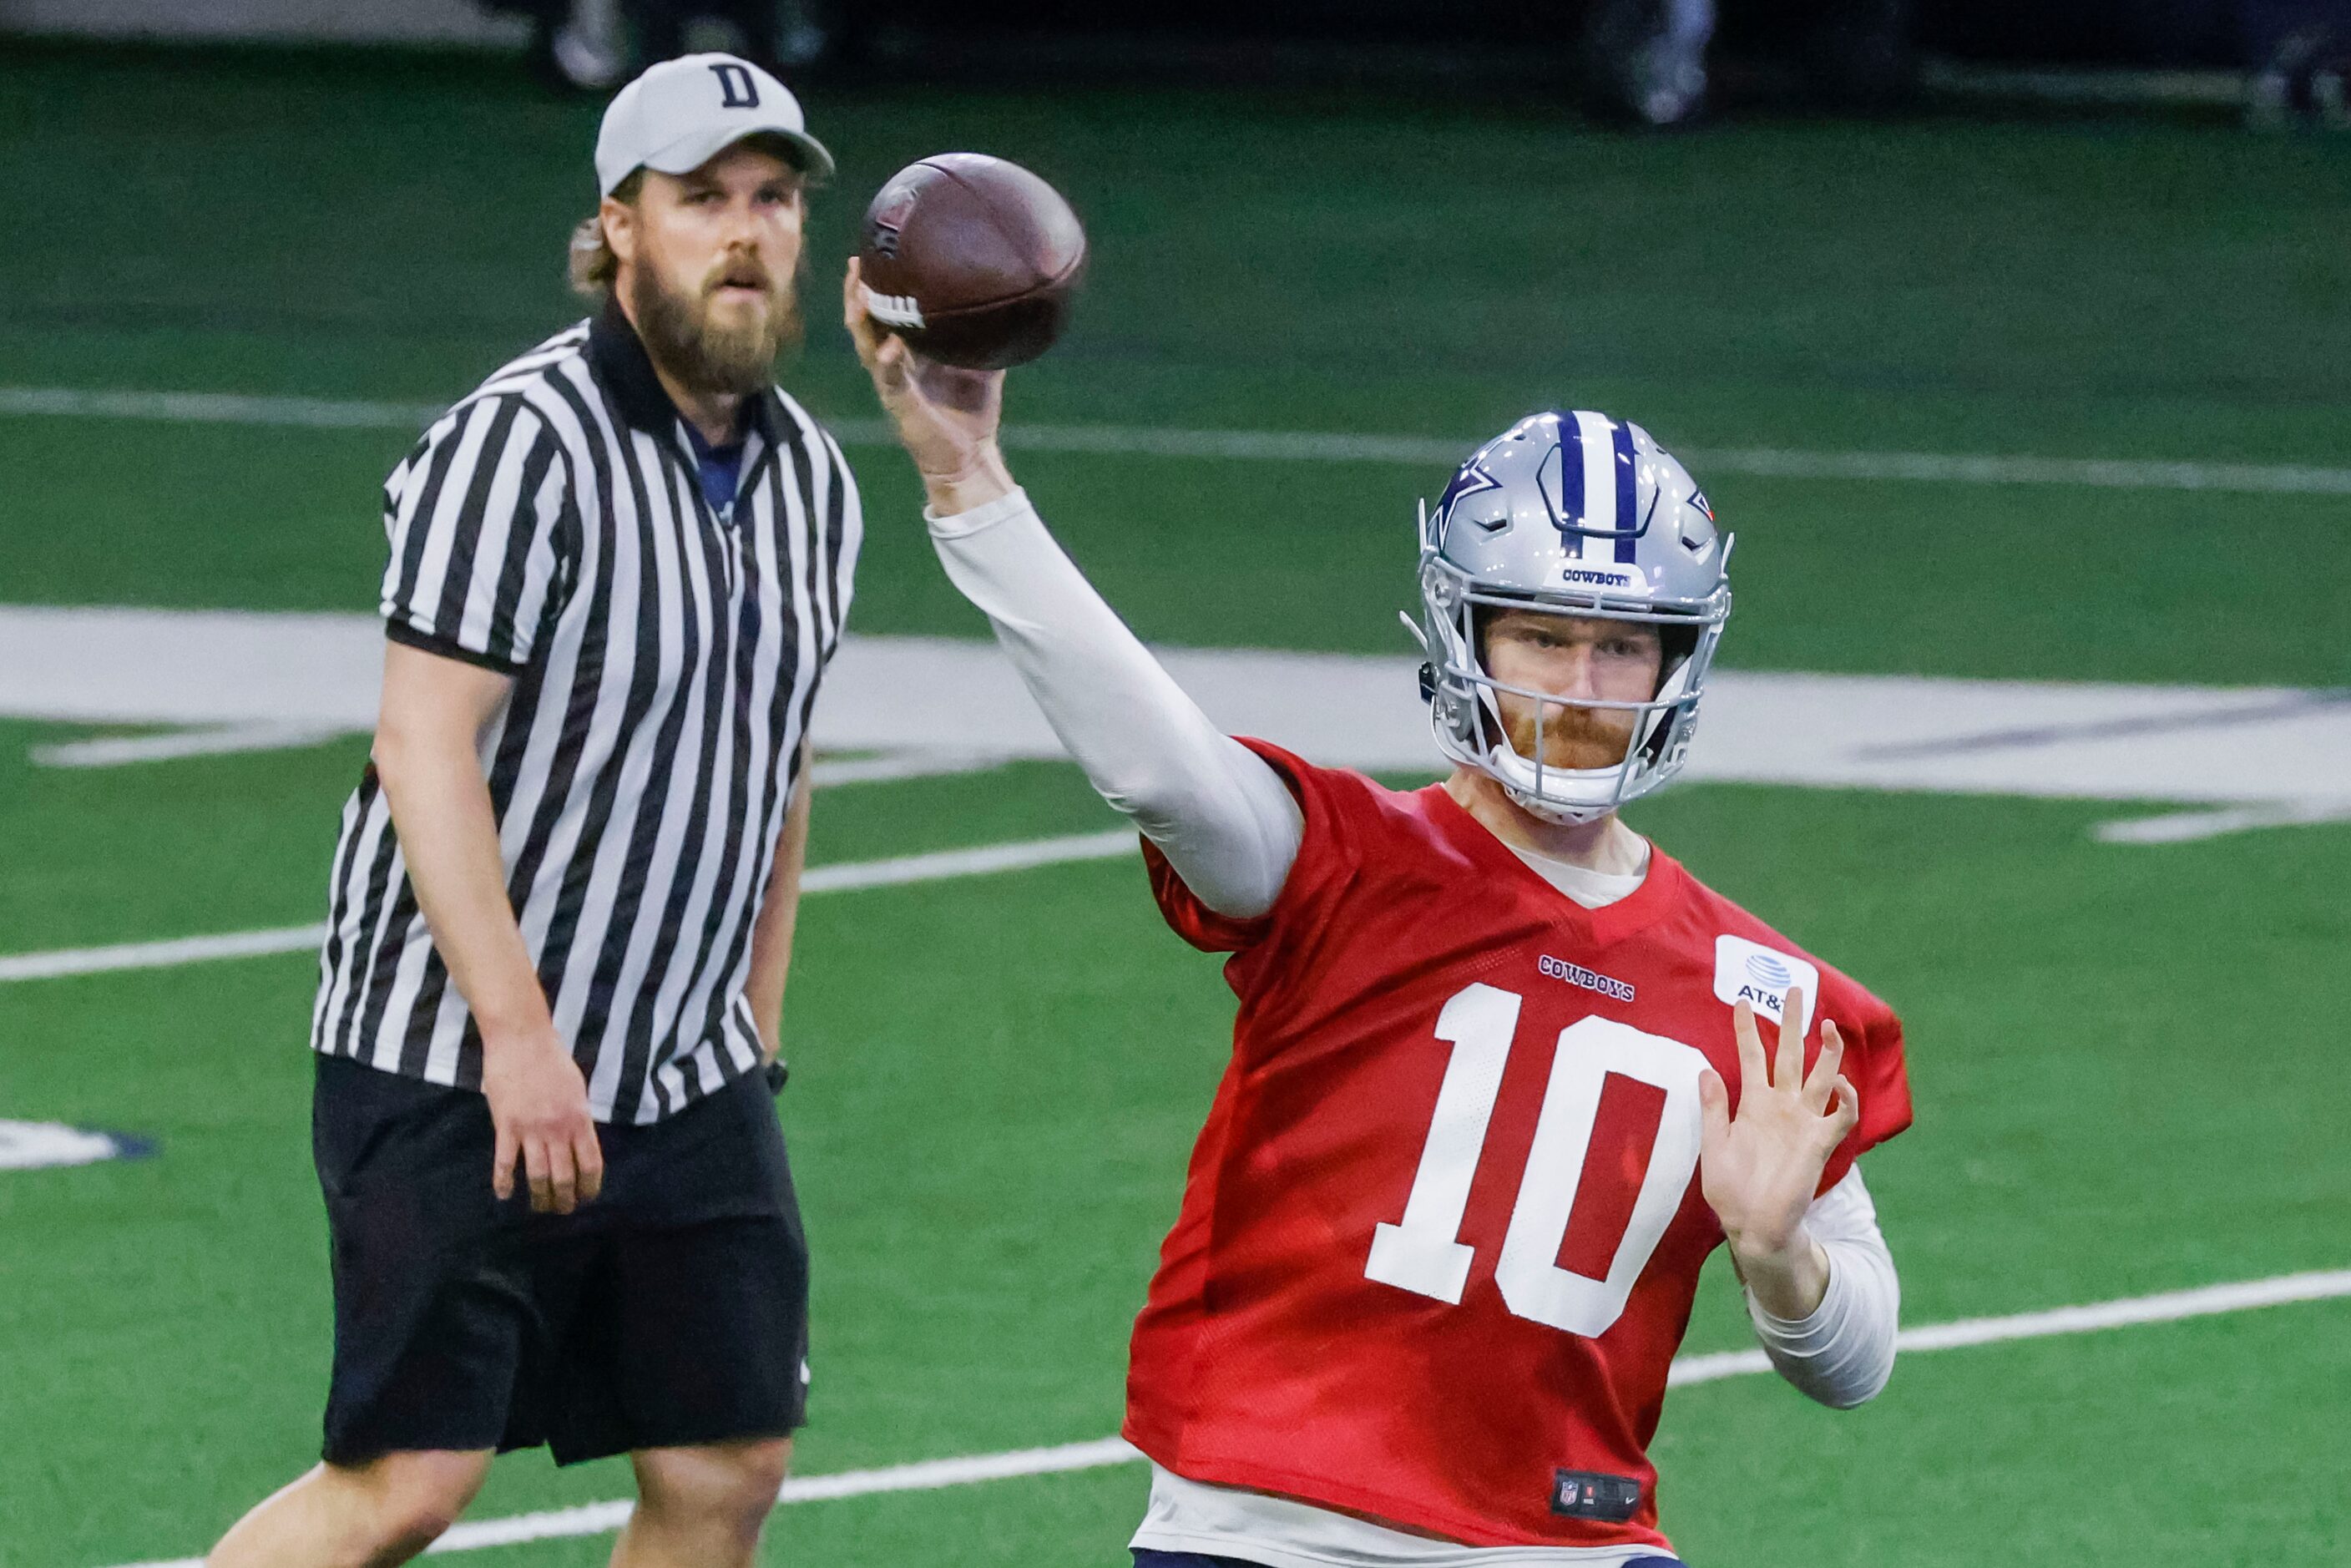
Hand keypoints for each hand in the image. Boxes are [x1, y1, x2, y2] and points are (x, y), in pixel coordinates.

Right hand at [481, 1024, 603, 1213]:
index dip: (590, 1185)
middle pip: (564, 1176)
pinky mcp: (505, 1125)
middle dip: (566, 1198)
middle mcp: (558, 1129)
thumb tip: (581, 1139)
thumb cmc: (551, 1058)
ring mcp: (531, 1129)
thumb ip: (579, 1116)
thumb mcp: (577, 1088)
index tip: (587, 1197)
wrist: (522, 1039)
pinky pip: (505, 1162)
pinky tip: (504, 1195)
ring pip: (537, 1175)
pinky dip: (504, 1182)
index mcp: (580, 1118)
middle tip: (563, 1210)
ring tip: (540, 1208)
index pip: (591, 1163)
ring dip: (539, 1197)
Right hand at [843, 257, 1015, 514]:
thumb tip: (1013, 308)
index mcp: (909, 355)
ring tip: (859, 293)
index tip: (875, 255)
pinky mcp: (899, 404)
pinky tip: (891, 343)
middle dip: (855, 293)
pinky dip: (888, 359)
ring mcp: (892, 384)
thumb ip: (988, 340)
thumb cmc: (972, 415)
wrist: (971, 458)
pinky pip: (889, 378)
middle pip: (865, 323)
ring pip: (866, 345)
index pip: (885, 314)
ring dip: (860, 319)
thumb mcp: (983, 369)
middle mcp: (894, 365)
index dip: (877, 288)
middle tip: (855, 262)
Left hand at [1696, 988, 1858, 1313]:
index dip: (1746, 1029)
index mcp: (1752, 1104)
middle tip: (1795, 990)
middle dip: (1792, 1024)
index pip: (1751, 1057)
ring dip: (1827, 1052)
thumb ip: (1713, 1109)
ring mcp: (1803, 1122)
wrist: (1752, 1225)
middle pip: (1789, 1055)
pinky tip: (1842, 1085)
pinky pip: (1841, 1115)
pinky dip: (1846, 1099)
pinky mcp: (1820, 1143)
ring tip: (1828, 1025)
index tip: (1741, 1000)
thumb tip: (1704, 1070)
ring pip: (1820, 1077)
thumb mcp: (1713, 1145)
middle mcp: (1781, 1107)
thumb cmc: (1730, 1190)